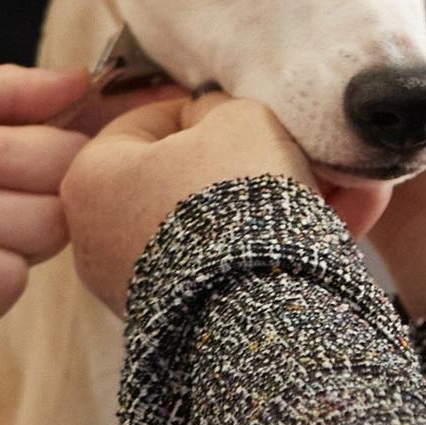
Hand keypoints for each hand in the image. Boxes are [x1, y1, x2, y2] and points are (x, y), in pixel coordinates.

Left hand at [63, 90, 354, 313]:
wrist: (253, 300)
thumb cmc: (231, 195)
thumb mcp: (235, 119)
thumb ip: (219, 105)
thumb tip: (214, 114)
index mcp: (89, 176)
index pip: (147, 121)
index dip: (204, 108)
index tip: (247, 110)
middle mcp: (95, 238)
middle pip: (182, 177)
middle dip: (245, 161)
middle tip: (297, 150)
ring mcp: (132, 285)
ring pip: (211, 223)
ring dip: (267, 203)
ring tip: (336, 189)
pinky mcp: (174, 319)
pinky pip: (223, 265)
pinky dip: (264, 245)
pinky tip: (328, 230)